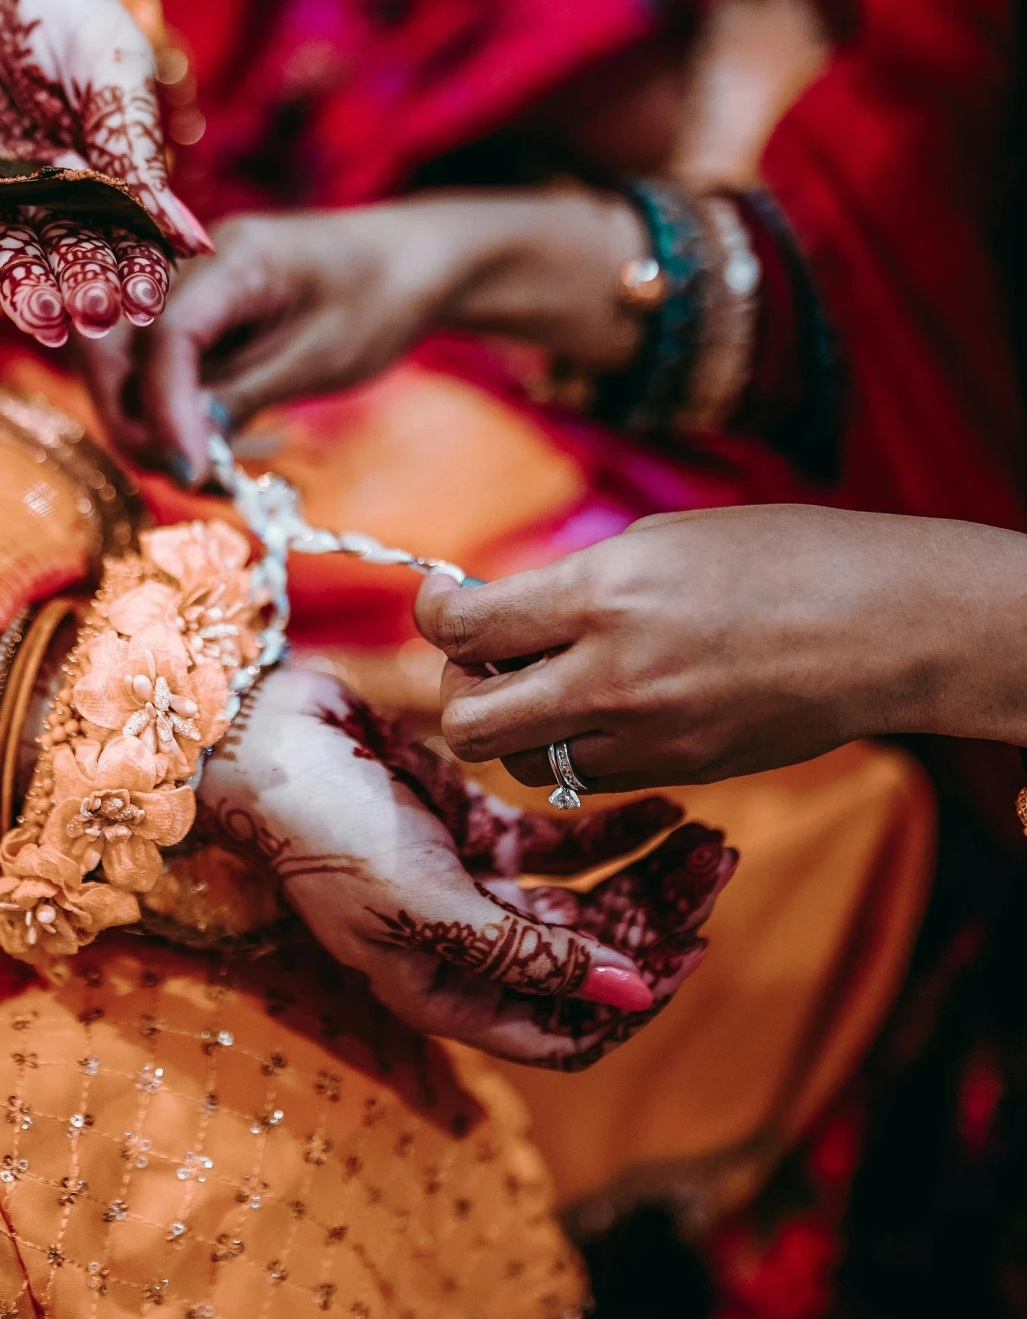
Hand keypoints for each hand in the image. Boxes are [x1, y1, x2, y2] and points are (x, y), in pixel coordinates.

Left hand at [0, 0, 209, 347]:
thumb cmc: (47, 4)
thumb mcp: (108, 56)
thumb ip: (136, 140)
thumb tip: (192, 238)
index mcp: (97, 172)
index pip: (123, 238)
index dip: (136, 272)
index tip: (146, 300)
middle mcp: (40, 195)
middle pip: (67, 256)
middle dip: (83, 288)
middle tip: (98, 312)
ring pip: (7, 256)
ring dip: (25, 291)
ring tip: (48, 316)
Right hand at [85, 190, 648, 477]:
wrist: (410, 260)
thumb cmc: (379, 297)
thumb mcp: (322, 356)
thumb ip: (245, 393)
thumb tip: (186, 445)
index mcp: (234, 258)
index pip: (167, 333)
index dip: (166, 408)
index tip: (190, 469)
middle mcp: (192, 263)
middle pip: (112, 342)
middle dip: (128, 416)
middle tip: (181, 472)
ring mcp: (186, 287)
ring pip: (121, 359)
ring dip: (142, 419)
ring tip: (199, 467)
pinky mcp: (193, 315)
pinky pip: (152, 365)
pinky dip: (166, 411)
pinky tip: (205, 445)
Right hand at [196, 664, 733, 1066]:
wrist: (262, 735)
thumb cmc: (325, 830)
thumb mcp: (426, 903)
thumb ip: (528, 954)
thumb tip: (633, 997)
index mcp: (446, 991)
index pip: (566, 1030)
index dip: (634, 1004)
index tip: (691, 953)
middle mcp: (467, 950)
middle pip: (592, 961)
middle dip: (659, 923)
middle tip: (719, 869)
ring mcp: (474, 886)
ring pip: (588, 898)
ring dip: (649, 875)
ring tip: (712, 838)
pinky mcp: (476, 824)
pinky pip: (563, 842)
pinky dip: (616, 828)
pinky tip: (666, 807)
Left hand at [417, 505, 1026, 788]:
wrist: (883, 625)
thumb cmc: (777, 557)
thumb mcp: (658, 541)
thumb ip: (569, 584)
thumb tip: (498, 613)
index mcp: (602, 593)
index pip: (463, 628)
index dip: (435, 615)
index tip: (446, 604)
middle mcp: (612, 675)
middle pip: (468, 720)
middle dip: (460, 689)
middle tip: (489, 660)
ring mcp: (646, 737)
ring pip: (522, 762)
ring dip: (517, 727)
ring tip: (554, 684)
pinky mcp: (678, 774)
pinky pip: (587, 777)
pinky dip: (578, 747)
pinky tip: (613, 707)